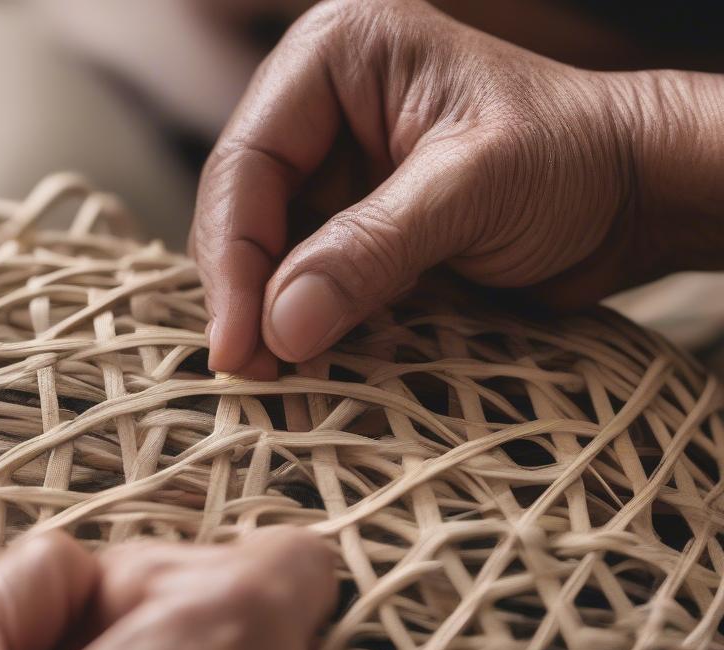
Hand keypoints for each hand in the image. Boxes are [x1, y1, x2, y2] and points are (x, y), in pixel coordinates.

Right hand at [192, 0, 723, 374]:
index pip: (246, 163)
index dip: (233, 260)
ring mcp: (334, 172)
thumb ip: (372, 251)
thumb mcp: (472, 190)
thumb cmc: (572, 160)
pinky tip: (313, 361)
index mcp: (337, 57)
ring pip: (267, 255)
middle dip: (245, 296)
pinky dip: (305, 324)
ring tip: (281, 380)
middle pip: (243, 213)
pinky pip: (305, 281)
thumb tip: (279, 328)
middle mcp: (320, 109)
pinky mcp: (351, 226)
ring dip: (270, 319)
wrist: (629, 198)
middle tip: (255, 374)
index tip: (237, 347)